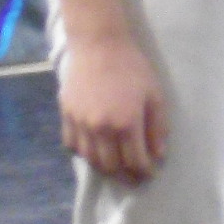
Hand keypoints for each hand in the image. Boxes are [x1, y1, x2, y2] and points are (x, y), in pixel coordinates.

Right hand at [61, 31, 165, 183]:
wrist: (98, 45)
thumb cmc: (132, 68)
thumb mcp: (154, 95)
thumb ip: (157, 128)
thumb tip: (158, 154)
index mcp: (126, 123)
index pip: (135, 160)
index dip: (144, 171)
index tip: (150, 174)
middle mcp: (100, 129)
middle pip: (111, 165)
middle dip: (125, 176)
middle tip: (135, 178)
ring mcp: (80, 123)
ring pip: (90, 159)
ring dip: (104, 168)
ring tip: (116, 168)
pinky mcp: (66, 116)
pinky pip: (72, 145)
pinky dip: (83, 154)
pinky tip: (95, 152)